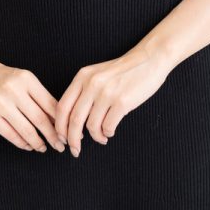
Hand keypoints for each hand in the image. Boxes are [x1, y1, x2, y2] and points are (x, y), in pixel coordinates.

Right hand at [0, 59, 65, 153]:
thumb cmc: (6, 79)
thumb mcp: (25, 80)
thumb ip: (41, 97)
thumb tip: (58, 121)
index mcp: (27, 80)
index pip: (49, 104)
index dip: (60, 122)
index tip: (67, 133)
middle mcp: (14, 91)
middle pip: (39, 119)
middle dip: (53, 136)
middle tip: (60, 146)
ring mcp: (0, 104)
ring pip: (25, 130)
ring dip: (37, 142)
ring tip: (43, 148)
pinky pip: (10, 134)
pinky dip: (22, 143)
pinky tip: (28, 145)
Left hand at [54, 44, 170, 157]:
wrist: (149, 59)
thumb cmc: (123, 70)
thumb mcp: (97, 74)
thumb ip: (84, 91)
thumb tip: (72, 121)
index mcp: (82, 77)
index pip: (62, 106)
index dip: (60, 126)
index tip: (63, 137)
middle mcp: (92, 84)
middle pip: (74, 119)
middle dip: (72, 140)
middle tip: (75, 150)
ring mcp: (107, 93)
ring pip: (91, 126)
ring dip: (96, 137)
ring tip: (102, 137)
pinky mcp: (123, 102)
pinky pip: (108, 127)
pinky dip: (107, 133)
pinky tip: (110, 131)